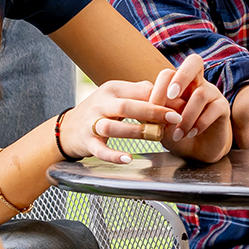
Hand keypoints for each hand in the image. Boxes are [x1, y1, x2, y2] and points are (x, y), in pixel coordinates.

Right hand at [64, 79, 183, 163]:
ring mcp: (91, 123)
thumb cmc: (102, 111)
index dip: (161, 98)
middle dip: (153, 112)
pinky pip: (100, 150)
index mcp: (112, 89)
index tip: (181, 105)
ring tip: (157, 136)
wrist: (68, 128)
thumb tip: (173, 94)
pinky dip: (113, 155)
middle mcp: (100, 103)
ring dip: (136, 132)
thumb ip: (142, 93)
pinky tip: (127, 159)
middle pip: (127, 106)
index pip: (139, 90)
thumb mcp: (119, 96)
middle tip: (175, 118)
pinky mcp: (86, 142)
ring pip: (113, 127)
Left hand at [145, 52, 228, 144]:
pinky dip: (199, 123)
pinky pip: (213, 109)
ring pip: (200, 94)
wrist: (196, 152)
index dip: (159, 88)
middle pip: (194, 62)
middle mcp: (197, 83)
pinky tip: (191, 134)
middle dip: (181, 77)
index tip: (152, 108)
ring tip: (178, 134)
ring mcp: (212, 93)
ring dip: (186, 117)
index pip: (169, 73)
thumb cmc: (176, 134)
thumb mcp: (160, 123)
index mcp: (178, 84)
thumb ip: (153, 112)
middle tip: (171, 96)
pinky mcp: (223, 107)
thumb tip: (144, 105)